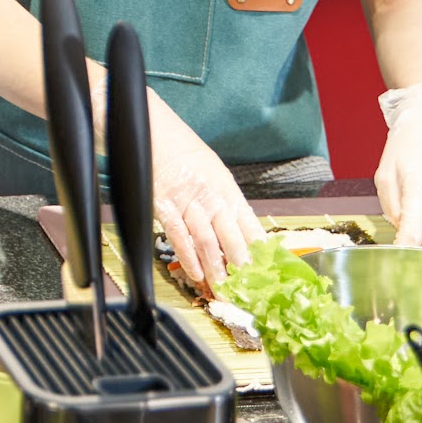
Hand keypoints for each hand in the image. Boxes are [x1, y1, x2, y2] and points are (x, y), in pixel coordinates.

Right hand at [150, 106, 264, 289]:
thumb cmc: (183, 150)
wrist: (152, 129)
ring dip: (216, 270)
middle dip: (241, 269)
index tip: (269, 274)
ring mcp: (187, 202)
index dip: (260, 253)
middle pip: (232, 239)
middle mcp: (211, 197)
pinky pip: (178, 236)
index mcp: (228, 189)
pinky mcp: (163, 206)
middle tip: (248, 292)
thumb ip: (225, 201)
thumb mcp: (213, 171)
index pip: (250, 226)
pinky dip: (188, 258)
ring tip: (223, 292)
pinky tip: (196, 275)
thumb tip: (241, 234)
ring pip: (206, 242)